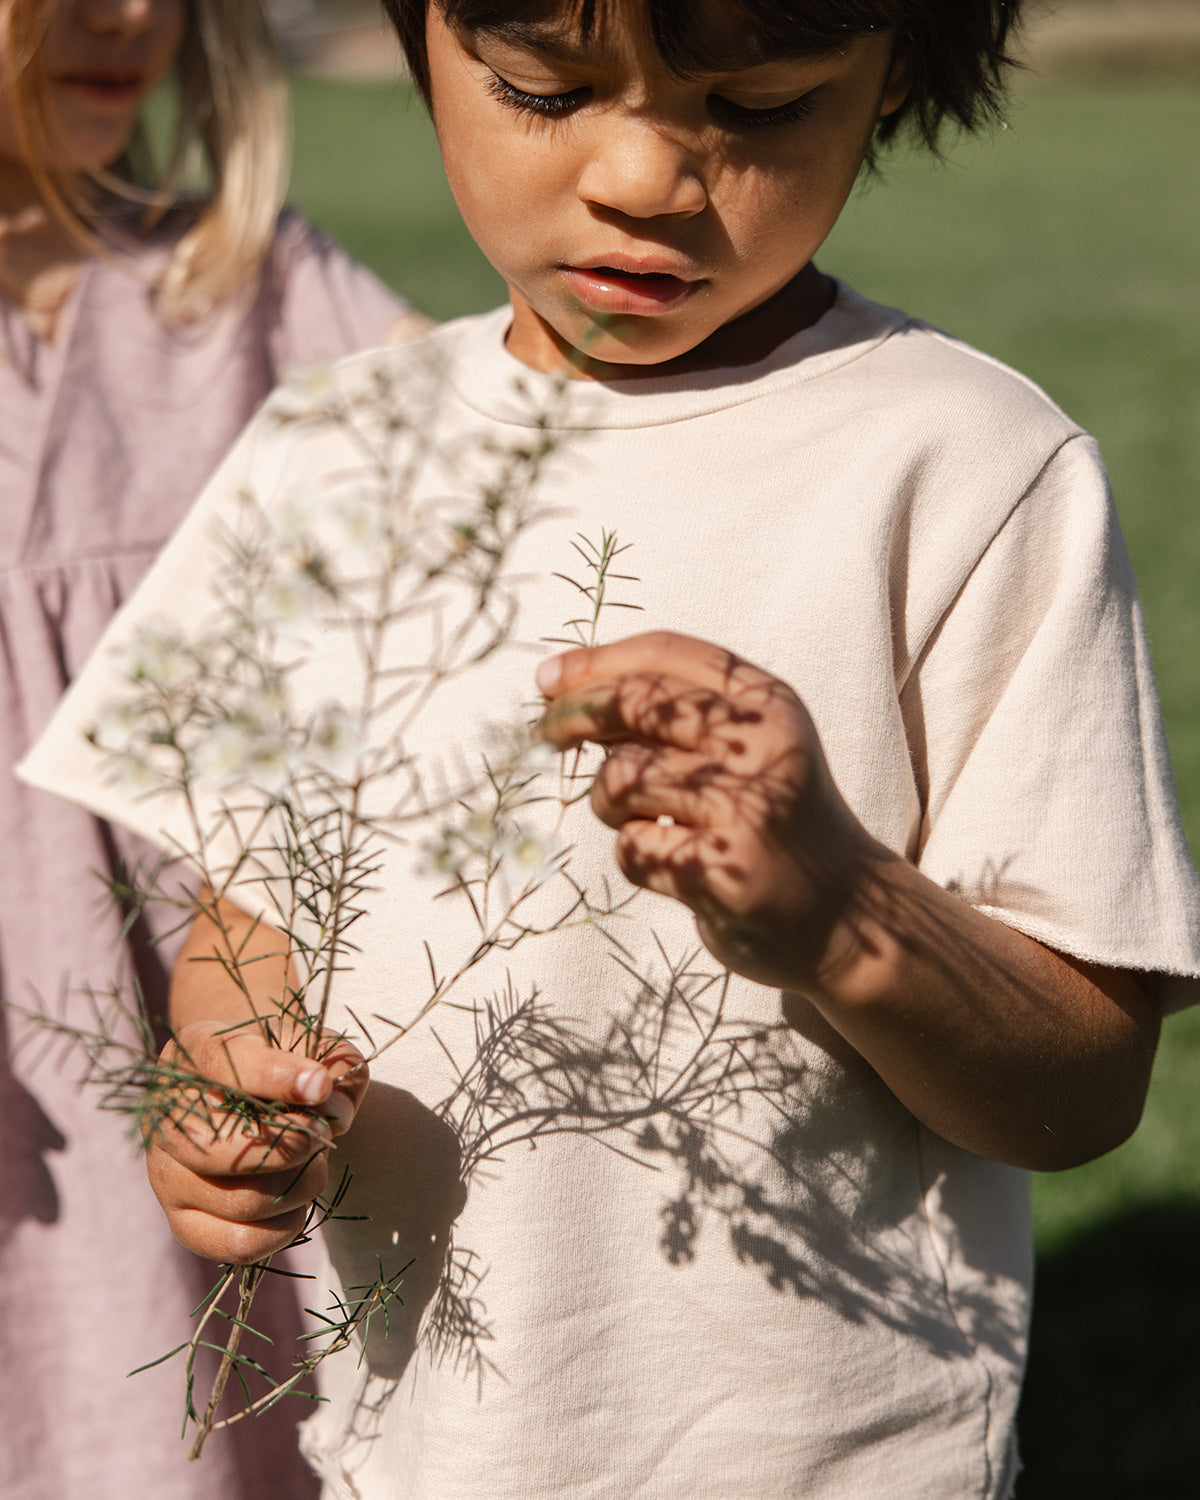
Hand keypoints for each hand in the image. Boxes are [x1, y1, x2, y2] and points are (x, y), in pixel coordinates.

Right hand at [145, 1021, 368, 1264]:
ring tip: (313, 1161)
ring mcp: (167, 1175)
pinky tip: (296, 1199)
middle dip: (292, 1145)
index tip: (320, 1086)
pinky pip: (240, 1244)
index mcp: (195, 1052)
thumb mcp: (311, 1043)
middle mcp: (167, 1116)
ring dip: (299, 1183)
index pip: (223, 1065)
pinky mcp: (183, 1222)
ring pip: (243, 1200)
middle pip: (222, 1148)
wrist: (252, 1097)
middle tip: (324, 1134)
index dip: (276, 1077)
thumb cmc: (285, 1063)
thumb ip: (333, 1062)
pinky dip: (284, 1227)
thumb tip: (337, 1112)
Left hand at [536, 631, 877, 990]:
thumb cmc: (773, 820)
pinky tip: (674, 863)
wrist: (845, 915)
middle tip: (545, 735)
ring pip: (621, 778)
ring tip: (646, 819)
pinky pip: (631, 847)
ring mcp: (747, 811)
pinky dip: (635, 855)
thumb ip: (678, 715)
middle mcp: (764, 747)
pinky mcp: (723, 873)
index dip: (597, 661)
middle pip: (636, 704)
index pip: (668, 656)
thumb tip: (567, 688)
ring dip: (609, 801)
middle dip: (574, 715)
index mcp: (770, 704)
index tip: (548, 678)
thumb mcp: (749, 748)